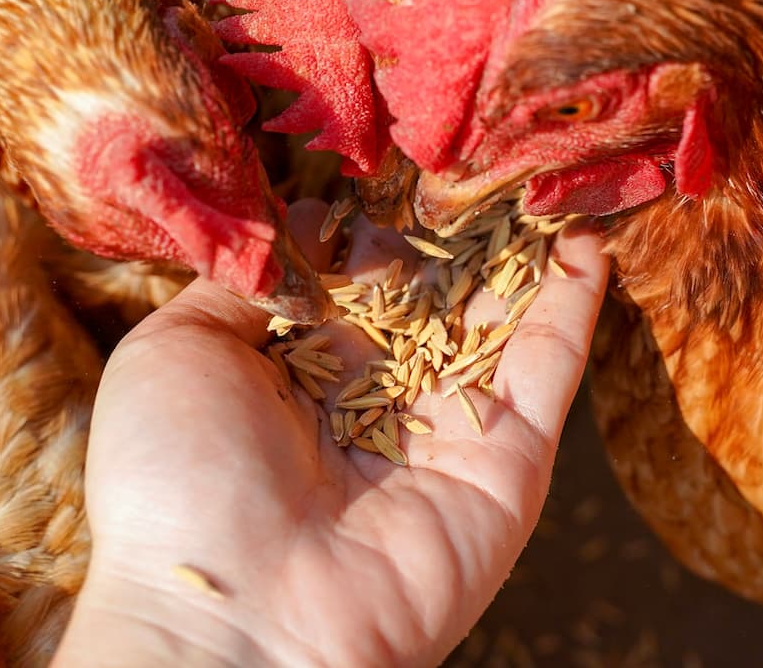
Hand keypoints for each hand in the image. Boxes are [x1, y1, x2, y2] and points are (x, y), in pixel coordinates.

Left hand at [54, 200, 610, 667]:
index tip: (418, 149)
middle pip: (442, 289)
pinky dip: (575, 303)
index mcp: (304, 369)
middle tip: (501, 144)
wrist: (236, 618)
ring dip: (532, 246)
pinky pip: (550, 369)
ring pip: (505, 317)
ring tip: (554, 168)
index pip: (363, 274)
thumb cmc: (181, 484)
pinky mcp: (512, 458)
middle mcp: (383, 393)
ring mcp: (451, 425)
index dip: (391, 215)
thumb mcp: (174, 354)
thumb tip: (308, 220)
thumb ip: (243, 282)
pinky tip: (588, 234)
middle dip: (469, 222)